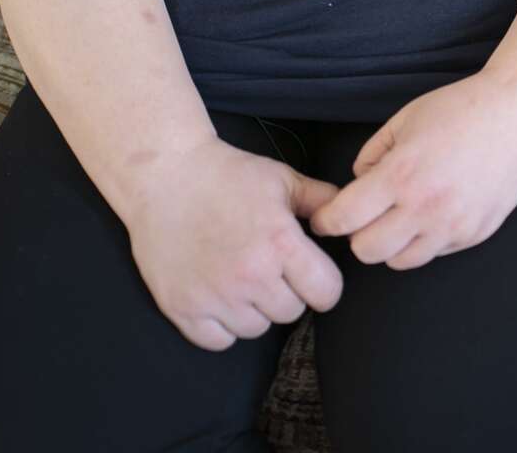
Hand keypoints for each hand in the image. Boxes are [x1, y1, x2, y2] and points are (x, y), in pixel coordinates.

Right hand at [123, 137, 343, 350]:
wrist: (167, 176)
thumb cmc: (228, 175)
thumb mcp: (283, 179)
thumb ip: (321, 201)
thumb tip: (349, 219)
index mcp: (280, 242)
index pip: (326, 292)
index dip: (325, 285)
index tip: (313, 276)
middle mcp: (250, 275)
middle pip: (291, 313)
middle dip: (288, 293)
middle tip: (271, 269)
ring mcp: (214, 296)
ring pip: (256, 329)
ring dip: (255, 309)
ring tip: (242, 277)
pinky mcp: (182, 309)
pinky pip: (218, 342)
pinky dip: (223, 325)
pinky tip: (220, 294)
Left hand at [311, 73, 516, 270]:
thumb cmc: (461, 109)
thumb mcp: (404, 119)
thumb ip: (372, 154)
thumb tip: (359, 184)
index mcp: (401, 175)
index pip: (344, 218)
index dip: (326, 221)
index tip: (324, 219)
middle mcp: (425, 207)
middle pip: (366, 251)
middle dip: (358, 234)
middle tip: (366, 215)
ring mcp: (452, 226)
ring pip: (399, 261)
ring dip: (392, 243)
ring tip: (402, 215)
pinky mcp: (474, 234)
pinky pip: (435, 252)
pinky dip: (425, 239)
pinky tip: (433, 211)